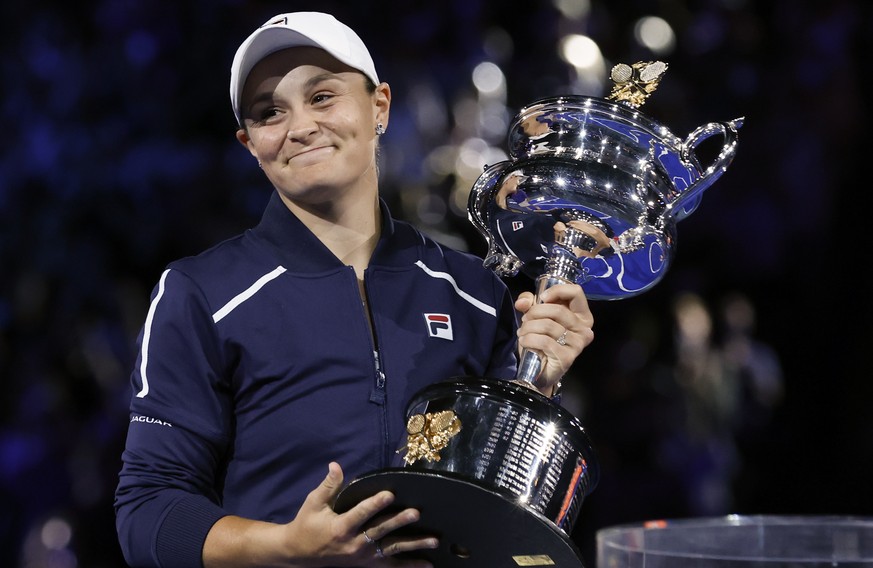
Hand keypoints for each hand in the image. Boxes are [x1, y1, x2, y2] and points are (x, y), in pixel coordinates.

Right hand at [283, 462, 437, 566]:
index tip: (390, 493)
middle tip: (416, 513)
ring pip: (391, 549)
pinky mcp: (367, 564)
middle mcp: (353, 544)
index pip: (361, 514)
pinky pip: (390, 566)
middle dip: (399, 522)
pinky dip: (409, 566)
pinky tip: (427, 564)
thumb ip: (328, 485)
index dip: (375, 503)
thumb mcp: (313, 503)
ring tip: (433, 540)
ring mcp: (362, 557)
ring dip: (413, 545)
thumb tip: (336, 465)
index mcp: (340, 528)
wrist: (300, 555)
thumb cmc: (307, 524)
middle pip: (380, 531)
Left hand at [514, 283, 593, 394]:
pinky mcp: (567, 357)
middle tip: (525, 320)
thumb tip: (523, 302)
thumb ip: (530, 303)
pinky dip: (528, 339)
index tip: (541, 298)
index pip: (576, 292)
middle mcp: (584, 329)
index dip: (557, 291)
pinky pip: (544, 341)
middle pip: (557, 310)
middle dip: (535, 312)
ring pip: (548, 325)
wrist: (539, 370)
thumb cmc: (541, 340)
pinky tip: (524, 342)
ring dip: (528, 327)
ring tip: (523, 333)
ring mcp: (577, 344)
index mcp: (582, 316)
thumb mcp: (536, 316)